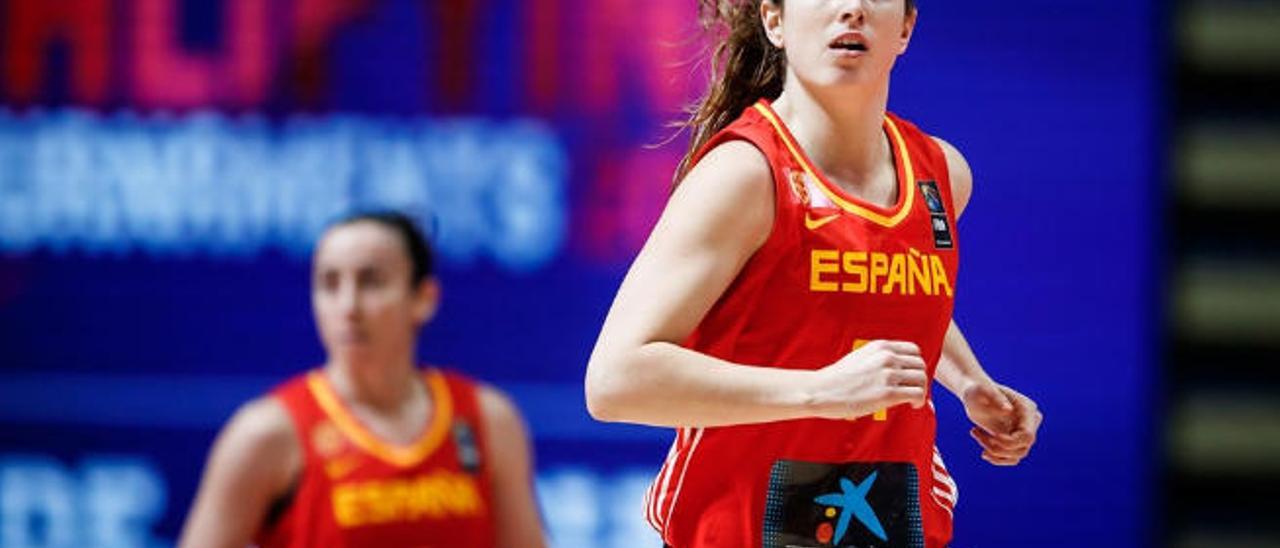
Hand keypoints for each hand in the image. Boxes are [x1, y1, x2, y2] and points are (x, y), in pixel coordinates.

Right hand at [809, 340, 928, 419]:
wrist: (821, 390)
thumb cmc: (836, 379)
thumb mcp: (859, 357)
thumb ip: (877, 359)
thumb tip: (892, 370)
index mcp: (880, 346)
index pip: (914, 350)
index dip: (915, 364)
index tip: (911, 375)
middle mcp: (887, 357)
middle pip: (920, 365)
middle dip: (919, 378)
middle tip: (912, 389)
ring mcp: (888, 374)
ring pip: (922, 379)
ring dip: (921, 390)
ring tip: (913, 399)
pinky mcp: (888, 392)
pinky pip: (917, 394)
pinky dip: (919, 401)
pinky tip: (912, 405)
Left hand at [961, 381, 1041, 465]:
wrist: (974, 395)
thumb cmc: (978, 391)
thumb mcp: (982, 390)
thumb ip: (995, 397)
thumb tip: (1008, 410)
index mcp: (1027, 409)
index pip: (1027, 435)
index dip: (1010, 442)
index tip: (993, 436)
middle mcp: (1030, 422)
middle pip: (1023, 448)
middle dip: (999, 447)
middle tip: (976, 432)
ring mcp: (1023, 433)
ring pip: (1017, 455)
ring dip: (994, 452)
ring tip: (975, 433)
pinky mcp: (1015, 441)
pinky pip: (1012, 458)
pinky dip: (997, 459)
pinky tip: (984, 452)